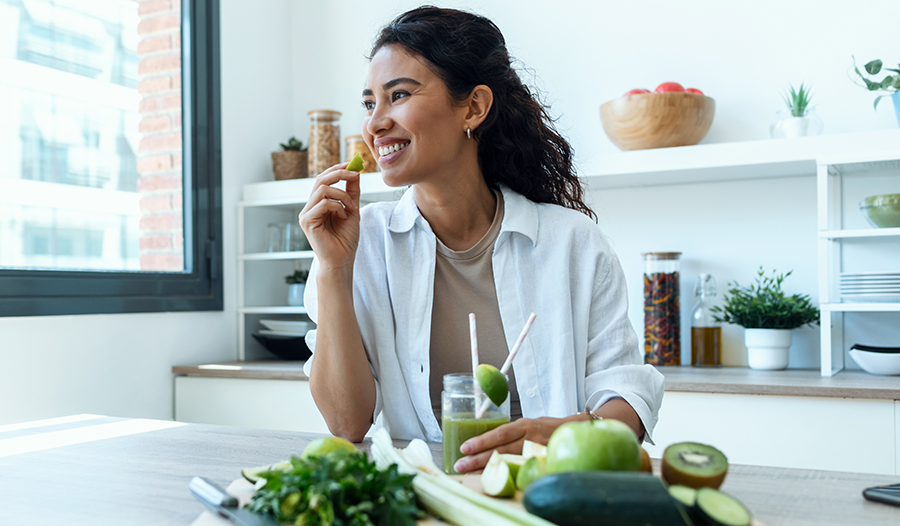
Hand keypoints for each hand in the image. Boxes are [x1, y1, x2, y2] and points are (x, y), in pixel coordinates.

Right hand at [298, 163, 361, 272]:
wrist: (342, 260)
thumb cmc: (346, 239)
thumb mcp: (352, 210)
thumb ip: (352, 192)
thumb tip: (355, 171)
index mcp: (319, 203)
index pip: (324, 178)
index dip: (337, 169)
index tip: (353, 164)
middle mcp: (310, 206)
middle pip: (320, 179)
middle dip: (340, 173)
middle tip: (356, 173)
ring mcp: (307, 214)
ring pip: (322, 190)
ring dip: (342, 195)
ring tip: (351, 208)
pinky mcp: (307, 221)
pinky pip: (323, 204)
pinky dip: (338, 207)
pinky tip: (344, 217)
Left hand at [453, 416, 568, 472]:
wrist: (577, 430)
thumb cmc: (548, 428)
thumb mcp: (530, 424)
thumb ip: (513, 432)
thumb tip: (488, 440)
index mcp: (525, 425)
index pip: (500, 434)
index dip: (482, 441)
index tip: (464, 448)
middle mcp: (531, 437)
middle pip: (501, 450)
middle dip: (478, 458)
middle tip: (460, 465)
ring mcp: (538, 452)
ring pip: (509, 462)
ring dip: (487, 469)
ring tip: (469, 472)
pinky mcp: (544, 462)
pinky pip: (522, 471)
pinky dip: (506, 475)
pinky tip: (494, 479)